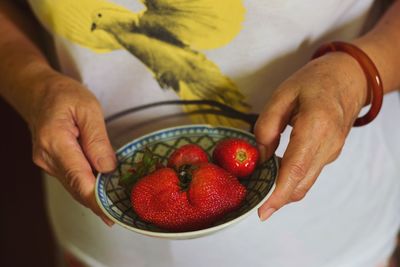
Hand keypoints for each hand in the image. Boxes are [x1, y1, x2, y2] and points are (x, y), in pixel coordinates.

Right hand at [29, 71, 115, 225]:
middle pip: (76, 187)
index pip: (78, 178)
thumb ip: (98, 140)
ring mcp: (47, 162)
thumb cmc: (63, 95)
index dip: (96, 199)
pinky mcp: (51, 163)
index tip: (111, 213)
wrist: (38, 92)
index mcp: (55, 141)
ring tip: (117, 203)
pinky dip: (88, 186)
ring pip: (74, 186)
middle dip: (99, 202)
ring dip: (95, 196)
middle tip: (122, 211)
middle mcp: (47, 157)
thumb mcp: (88, 109)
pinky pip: (72, 179)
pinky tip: (104, 190)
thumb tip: (108, 168)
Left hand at [255, 52, 367, 220]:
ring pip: (306, 181)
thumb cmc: (315, 81)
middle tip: (255, 204)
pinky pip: (309, 173)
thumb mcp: (283, 94)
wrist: (349, 77)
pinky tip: (276, 173)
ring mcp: (333, 151)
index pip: (295, 168)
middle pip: (302, 183)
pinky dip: (292, 179)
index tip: (263, 211)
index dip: (278, 194)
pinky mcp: (331, 153)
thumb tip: (261, 157)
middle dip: (277, 199)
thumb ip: (267, 125)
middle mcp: (328, 144)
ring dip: (284, 190)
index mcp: (315, 124)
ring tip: (262, 189)